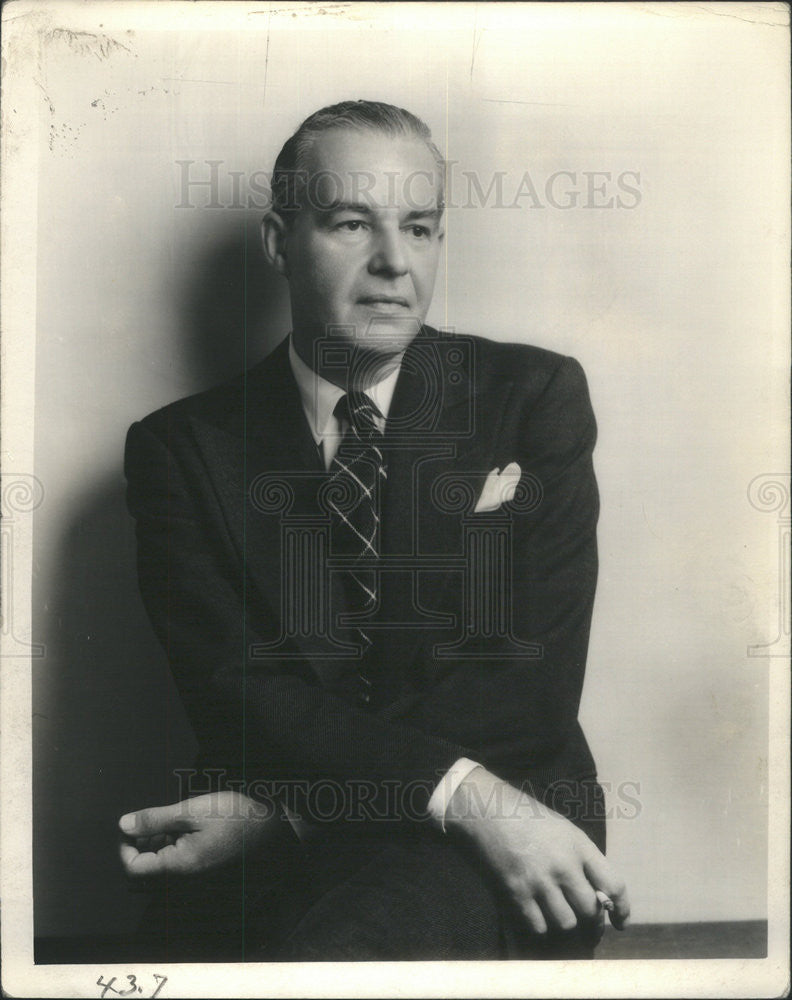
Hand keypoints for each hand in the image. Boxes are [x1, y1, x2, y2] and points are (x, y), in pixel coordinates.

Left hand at [118, 791, 278, 880]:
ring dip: (157, 842)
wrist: (273, 827)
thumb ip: (155, 819)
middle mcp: (183, 876)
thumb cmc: (235, 816)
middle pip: (145, 868)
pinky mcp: (203, 867)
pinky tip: (184, 825)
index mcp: (178, 865)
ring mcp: (194, 874)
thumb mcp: (192, 810)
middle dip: (141, 843)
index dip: (125, 846)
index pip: (133, 868)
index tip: (132, 824)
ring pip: (160, 863)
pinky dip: (172, 844)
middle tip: (152, 818)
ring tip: (171, 818)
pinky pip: (177, 861)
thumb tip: (123, 825)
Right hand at [444, 767, 629, 934]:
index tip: (620, 922)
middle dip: (590, 918)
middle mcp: (563, 864)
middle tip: (584, 918)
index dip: (621, 909)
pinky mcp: (516, 892)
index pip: (614, 885)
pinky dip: (540, 924)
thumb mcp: (564, 830)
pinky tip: (536, 911)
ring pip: (566, 923)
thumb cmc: (528, 817)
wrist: (488, 810)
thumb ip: (583, 859)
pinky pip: (539, 926)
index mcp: (579, 845)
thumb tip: (599, 896)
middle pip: (590, 911)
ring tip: (557, 910)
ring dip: (564, 920)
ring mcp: (539, 880)